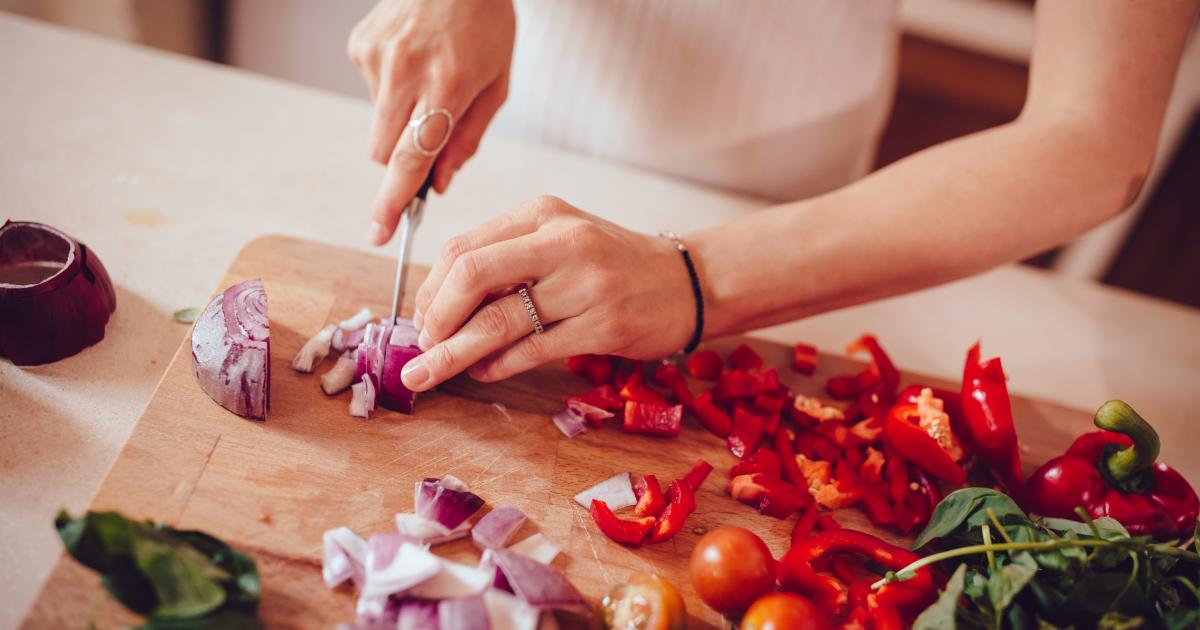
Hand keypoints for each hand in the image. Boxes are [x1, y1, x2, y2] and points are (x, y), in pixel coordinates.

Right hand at [348, 0, 514, 244]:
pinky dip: (392, 90)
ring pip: (378, 126)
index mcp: (447, 85)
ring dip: (401, 121)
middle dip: (402, 164)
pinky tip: (413, 61)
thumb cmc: (486, 24)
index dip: (393, 200)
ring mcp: (377, 57)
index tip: (378, 232)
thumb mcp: (497, 84)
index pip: (411, 158)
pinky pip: (372, 93)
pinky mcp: (360, 46)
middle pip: (385, 152)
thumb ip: (468, 138)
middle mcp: (405, 72)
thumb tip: (438, 184)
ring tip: (429, 82)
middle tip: (427, 148)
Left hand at [399, 196, 696, 391]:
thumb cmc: (614, 264)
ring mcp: (585, 285)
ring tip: (428, 374)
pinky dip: (497, 365)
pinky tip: (483, 372)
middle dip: (434, 319)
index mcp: (543, 215)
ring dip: (454, 353)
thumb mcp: (561, 240)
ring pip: (497, 321)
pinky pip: (532, 350)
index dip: (430, 290)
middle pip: (472, 277)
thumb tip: (440, 305)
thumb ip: (507, 260)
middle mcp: (563, 242)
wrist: (689, 281)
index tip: (420, 319)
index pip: (464, 248)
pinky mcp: (603, 326)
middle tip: (420, 348)